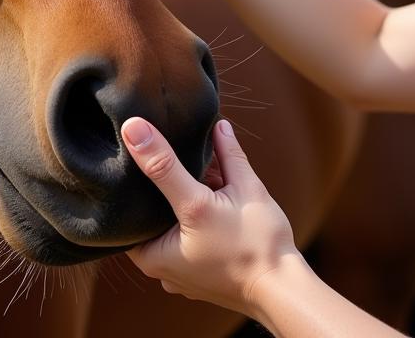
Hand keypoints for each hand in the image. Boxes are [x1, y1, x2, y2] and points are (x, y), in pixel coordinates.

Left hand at [120, 117, 301, 318]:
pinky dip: (189, 216)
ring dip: (180, 197)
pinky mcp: (193, 275)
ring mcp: (175, 274)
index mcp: (153, 253)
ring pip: (166, 223)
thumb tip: (216, 122)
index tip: (147, 146)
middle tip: (178, 155)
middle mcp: (159, 266)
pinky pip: (180, 237)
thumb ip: (225, 156)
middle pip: (148, 210)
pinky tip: (207, 193)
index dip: (136, 172)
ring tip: (200, 176)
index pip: (127, 203)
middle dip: (163, 183)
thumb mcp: (238, 193)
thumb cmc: (261, 247)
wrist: (287, 293)